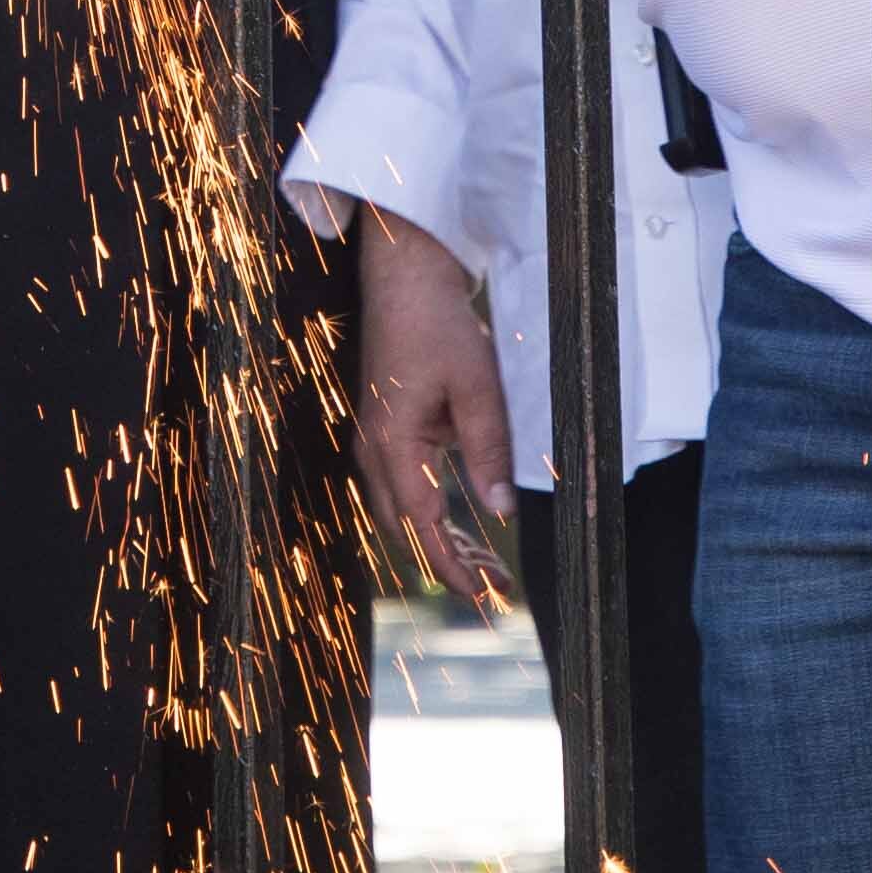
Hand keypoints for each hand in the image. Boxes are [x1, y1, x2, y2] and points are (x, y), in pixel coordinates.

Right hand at [347, 206, 513, 606]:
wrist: (402, 275)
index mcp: (393, 445)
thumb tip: (499, 509)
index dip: (453, 568)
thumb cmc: (437, 324)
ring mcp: (372, 438)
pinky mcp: (381, 426)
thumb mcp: (477, 387)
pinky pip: (400, 484)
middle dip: (445, 560)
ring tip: (482, 560)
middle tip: (493, 584)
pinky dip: (427, 510)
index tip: (483, 596)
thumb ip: (487, 451)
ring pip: (400, 510)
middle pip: (405, 529)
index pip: (423, 527)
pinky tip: (458, 516)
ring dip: (435, 538)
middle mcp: (373, 449)